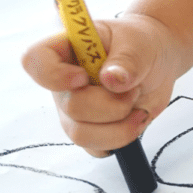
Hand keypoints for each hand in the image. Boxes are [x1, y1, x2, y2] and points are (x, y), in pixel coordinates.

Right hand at [21, 14, 179, 155]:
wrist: (159, 63)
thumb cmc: (141, 45)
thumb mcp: (139, 44)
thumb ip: (127, 60)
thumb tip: (112, 80)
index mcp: (66, 50)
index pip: (34, 60)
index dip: (54, 75)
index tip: (84, 77)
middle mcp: (63, 83)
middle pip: (71, 106)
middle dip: (112, 103)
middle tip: (134, 88)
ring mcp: (74, 110)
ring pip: (81, 134)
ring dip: (120, 124)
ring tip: (137, 103)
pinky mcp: (91, 130)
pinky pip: (96, 148)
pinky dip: (123, 137)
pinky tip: (137, 117)